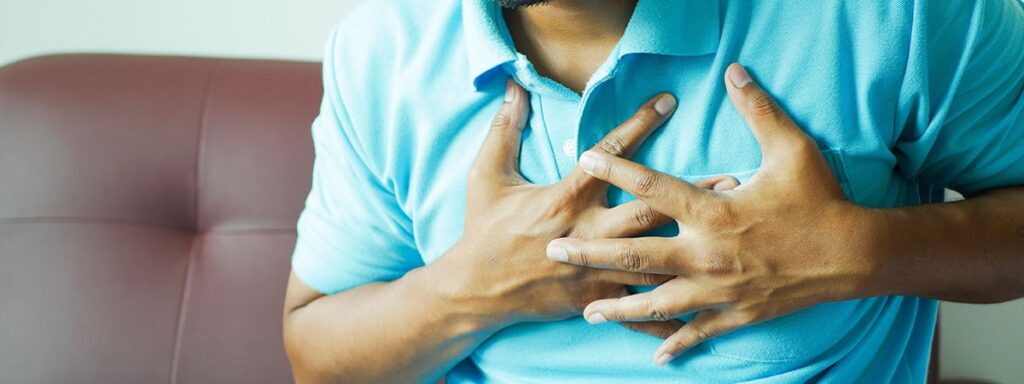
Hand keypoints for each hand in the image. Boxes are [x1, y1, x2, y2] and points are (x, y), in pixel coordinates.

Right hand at [436, 79, 737, 334]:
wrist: (474, 289)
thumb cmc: (482, 230)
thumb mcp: (486, 176)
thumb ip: (504, 132)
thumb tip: (514, 91)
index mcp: (563, 200)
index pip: (608, 157)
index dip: (638, 125)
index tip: (667, 102)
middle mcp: (586, 234)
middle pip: (648, 212)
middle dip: (690, 195)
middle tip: (729, 180)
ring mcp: (593, 270)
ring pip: (653, 258)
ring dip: (694, 245)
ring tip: (729, 233)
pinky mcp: (595, 297)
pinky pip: (638, 307)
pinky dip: (671, 310)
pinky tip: (704, 306)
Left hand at [545, 64, 875, 364]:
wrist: (854, 254)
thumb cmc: (820, 200)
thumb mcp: (792, 149)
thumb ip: (758, 110)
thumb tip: (736, 73)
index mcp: (713, 212)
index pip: (653, 188)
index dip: (616, 171)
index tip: (584, 161)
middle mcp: (707, 254)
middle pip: (635, 256)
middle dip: (590, 254)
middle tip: (555, 252)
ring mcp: (718, 289)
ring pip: (656, 303)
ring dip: (619, 308)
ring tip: (588, 312)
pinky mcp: (735, 313)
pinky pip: (697, 332)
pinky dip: (675, 345)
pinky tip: (652, 356)